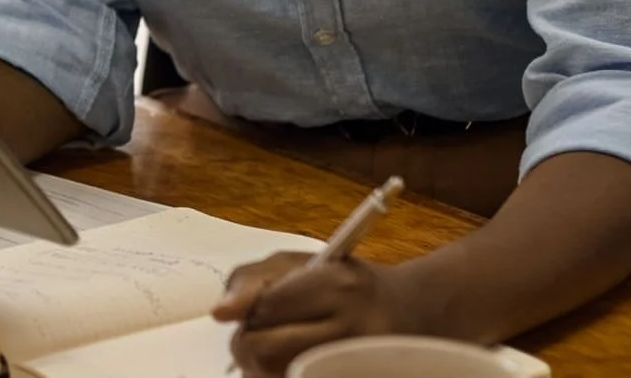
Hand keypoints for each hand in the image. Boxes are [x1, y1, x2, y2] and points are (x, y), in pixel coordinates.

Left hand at [212, 254, 428, 375]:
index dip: (246, 311)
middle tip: (255, 337)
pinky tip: (289, 365)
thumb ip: (255, 281)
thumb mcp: (303, 264)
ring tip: (273, 351)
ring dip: (259, 367)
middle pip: (264, 349)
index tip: (244, 311)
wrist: (409, 313)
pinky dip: (279, 375)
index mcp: (336, 286)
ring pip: (274, 374)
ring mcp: (353, 363)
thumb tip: (221, 312)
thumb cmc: (345, 284)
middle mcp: (350, 328)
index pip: (266, 306)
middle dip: (246, 344)